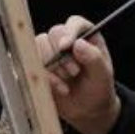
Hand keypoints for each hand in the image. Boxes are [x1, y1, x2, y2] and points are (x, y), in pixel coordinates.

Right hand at [36, 16, 120, 133]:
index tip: (66, 46)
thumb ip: (94, 58)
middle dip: (62, 54)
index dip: (69, 32)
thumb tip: (78, 43)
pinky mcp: (37, 66)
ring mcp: (50, 52)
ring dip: (52, 65)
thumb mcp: (103, 75)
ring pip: (39, 46)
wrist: (87, 110)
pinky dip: (45, 77)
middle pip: (54, 33)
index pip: (74, 23)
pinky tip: (60, 89)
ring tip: (68, 81)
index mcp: (86, 36)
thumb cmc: (99, 88)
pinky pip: (31, 63)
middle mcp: (66, 40)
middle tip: (74, 71)